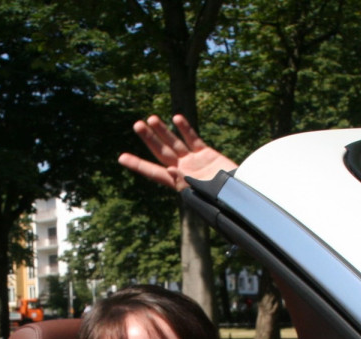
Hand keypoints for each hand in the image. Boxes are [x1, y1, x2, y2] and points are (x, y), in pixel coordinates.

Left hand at [118, 114, 236, 191]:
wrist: (238, 195)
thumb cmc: (217, 199)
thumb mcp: (199, 192)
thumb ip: (183, 180)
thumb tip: (169, 169)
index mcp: (176, 181)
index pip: (152, 171)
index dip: (137, 164)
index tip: (121, 158)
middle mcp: (182, 169)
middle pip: (161, 152)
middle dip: (149, 139)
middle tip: (137, 125)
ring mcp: (193, 161)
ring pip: (174, 143)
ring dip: (163, 131)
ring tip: (151, 118)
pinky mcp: (206, 154)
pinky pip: (193, 139)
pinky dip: (185, 129)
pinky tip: (176, 119)